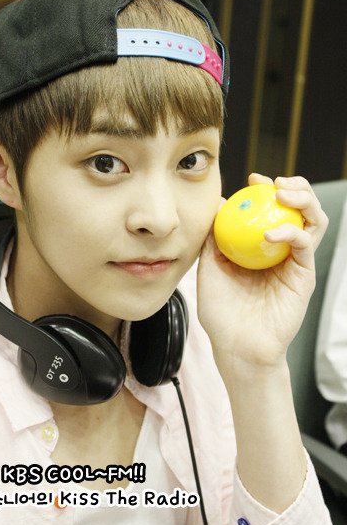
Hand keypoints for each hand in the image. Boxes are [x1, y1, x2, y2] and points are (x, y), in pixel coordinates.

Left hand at [197, 173, 328, 376]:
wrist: (236, 345)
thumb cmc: (222, 311)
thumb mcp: (211, 268)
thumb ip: (215, 238)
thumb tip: (217, 204)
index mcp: (261, 246)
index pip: (272, 209)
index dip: (267, 189)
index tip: (253, 178)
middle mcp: (282, 250)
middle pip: (300, 209)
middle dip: (295, 187)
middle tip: (276, 182)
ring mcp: (295, 262)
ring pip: (313, 221)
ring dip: (304, 201)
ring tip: (284, 194)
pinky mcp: (304, 276)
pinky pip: (305, 245)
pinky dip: (292, 232)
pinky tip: (271, 233)